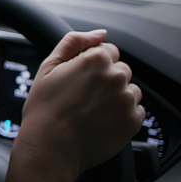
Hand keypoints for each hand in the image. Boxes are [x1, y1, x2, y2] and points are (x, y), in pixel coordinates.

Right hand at [16, 30, 144, 181]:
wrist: (50, 148)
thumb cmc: (44, 110)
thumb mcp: (48, 67)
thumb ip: (74, 42)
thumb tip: (100, 33)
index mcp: (95, 59)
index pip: (108, 51)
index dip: (91, 65)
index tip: (79, 80)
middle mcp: (116, 77)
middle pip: (120, 70)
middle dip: (105, 80)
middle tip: (82, 98)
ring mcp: (126, 100)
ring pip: (129, 90)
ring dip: (115, 97)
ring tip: (91, 111)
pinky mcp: (133, 121)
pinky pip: (135, 111)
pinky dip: (121, 115)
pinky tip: (100, 121)